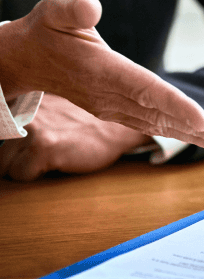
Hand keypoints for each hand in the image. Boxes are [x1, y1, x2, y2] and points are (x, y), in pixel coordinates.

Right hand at [0, 0, 203, 151]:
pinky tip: (201, 136)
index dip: (172, 104)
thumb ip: (72, 8)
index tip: (200, 118)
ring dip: (192, 134)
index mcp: (101, 71)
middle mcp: (109, 95)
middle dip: (195, 127)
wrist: (25, 60)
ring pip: (157, 123)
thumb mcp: (53, 10)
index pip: (143, 89)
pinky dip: (175, 131)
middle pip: (158, 113)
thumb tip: (92, 7)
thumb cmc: (45, 30)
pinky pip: (149, 124)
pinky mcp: (115, 110)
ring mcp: (112, 107)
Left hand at [0, 94, 148, 179]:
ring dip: (22, 169)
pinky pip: (20, 175)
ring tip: (48, 160)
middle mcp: (23, 110)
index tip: (23, 150)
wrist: (118, 129)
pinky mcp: (43, 146)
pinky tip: (57, 163)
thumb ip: (25, 118)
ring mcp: (32, 127)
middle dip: (12, 161)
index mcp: (22, 101)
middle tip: (39, 158)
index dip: (9, 147)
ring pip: (3, 165)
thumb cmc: (86, 123)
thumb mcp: (50, 110)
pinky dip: (35, 177)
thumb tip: (3, 139)